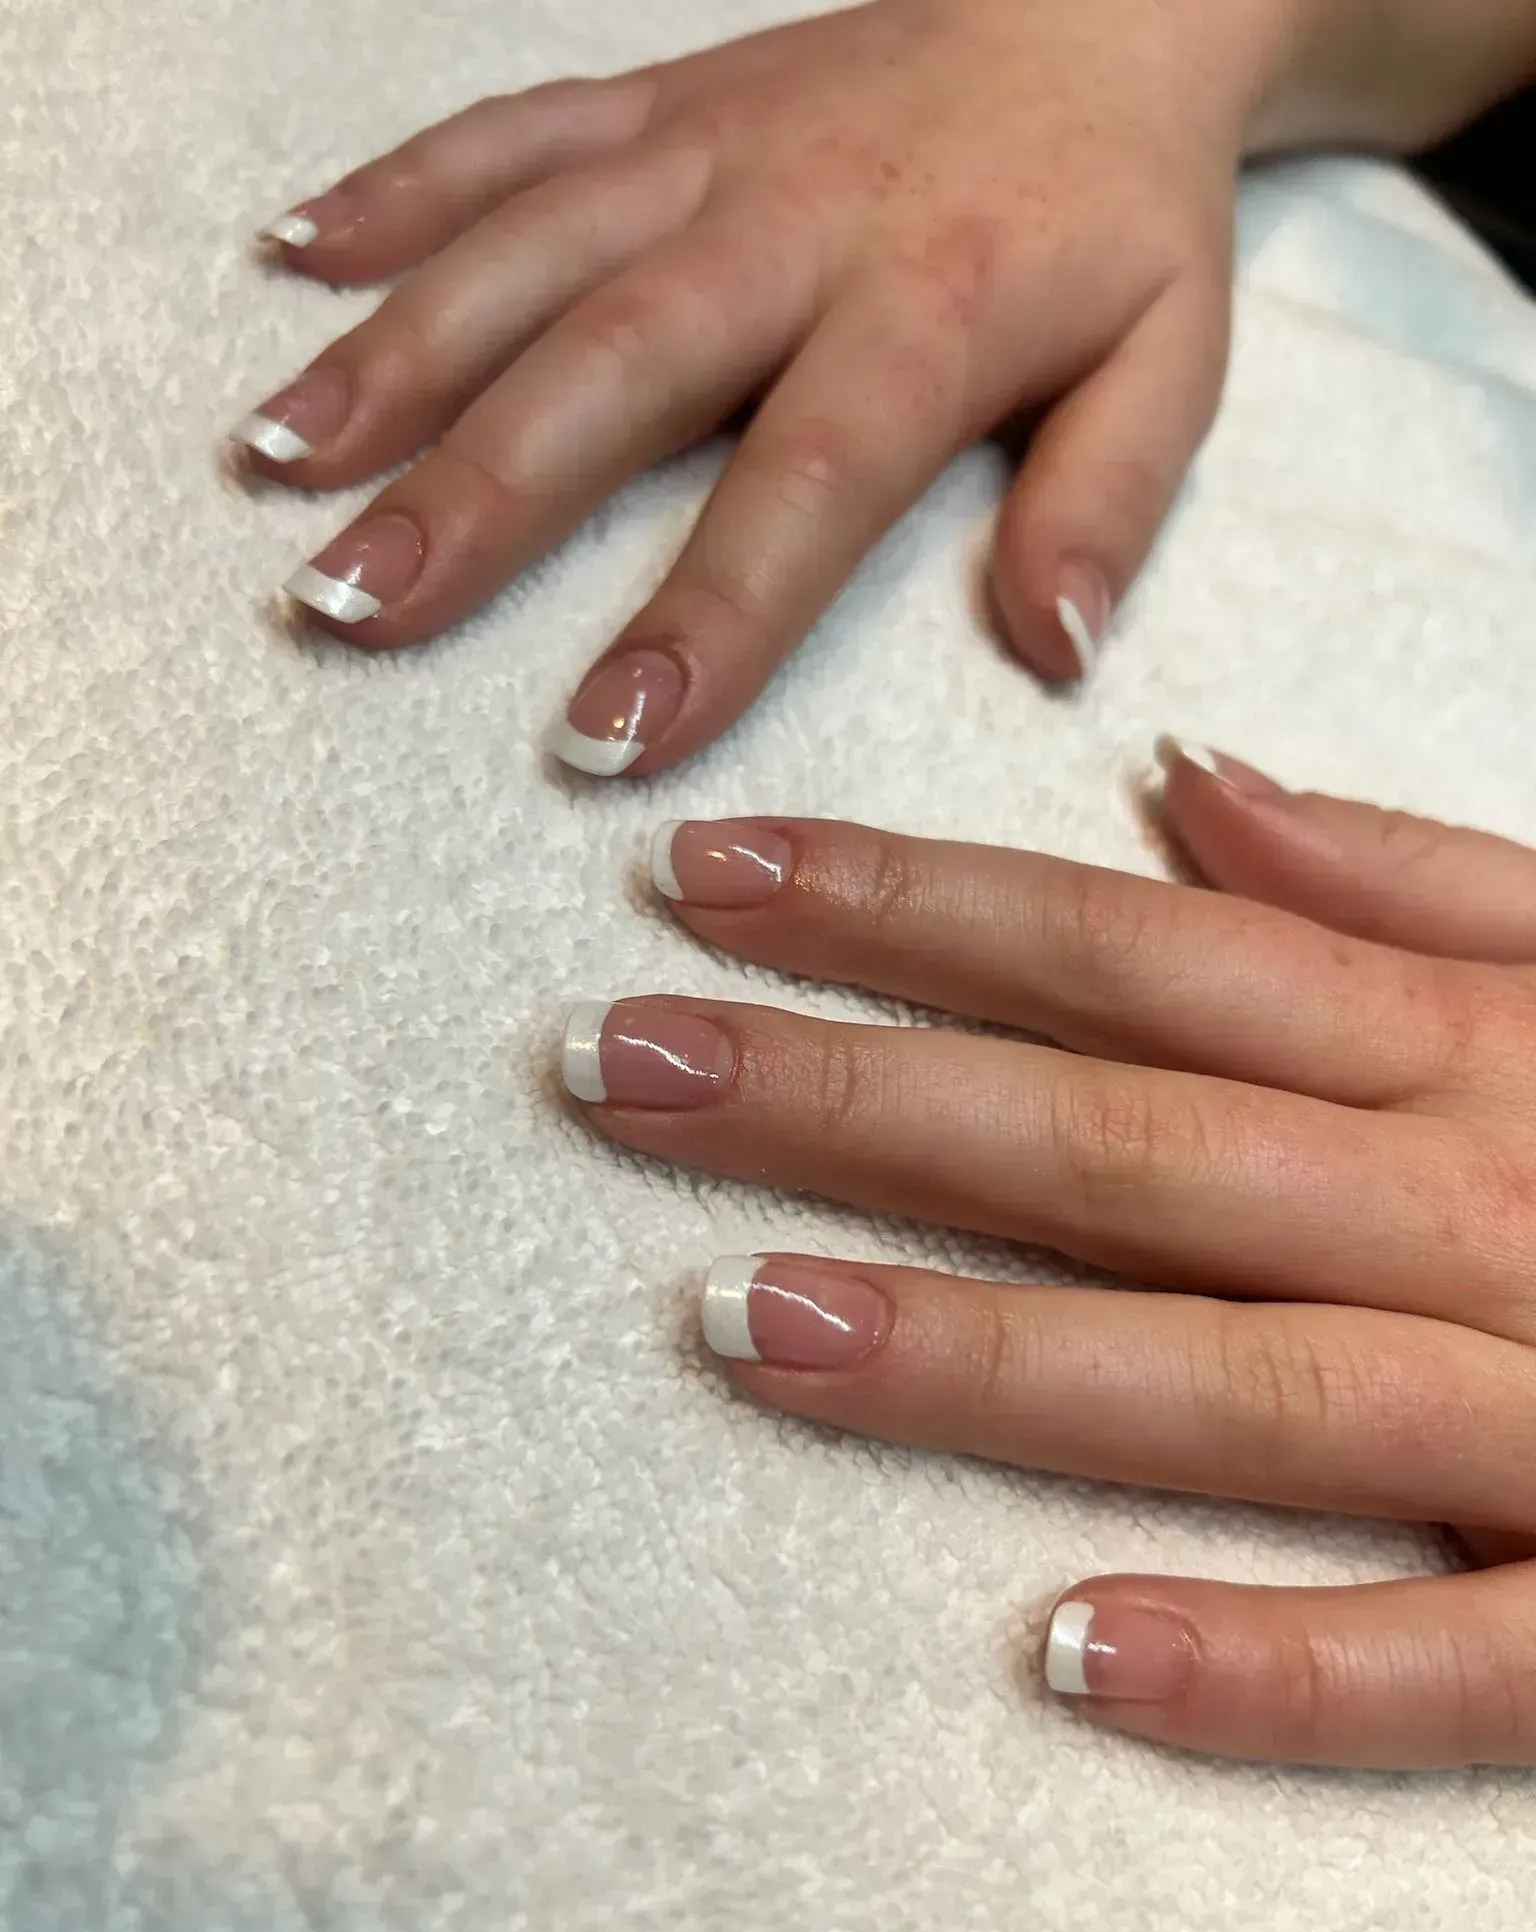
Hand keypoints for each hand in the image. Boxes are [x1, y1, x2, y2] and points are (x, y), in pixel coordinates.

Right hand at [240, 0, 1279, 770]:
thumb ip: (1111, 499)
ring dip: (396, 352)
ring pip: (529, 246)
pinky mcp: (657, 100)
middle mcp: (793, 221)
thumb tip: (1051, 647)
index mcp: (931, 310)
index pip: (805, 480)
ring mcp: (708, 148)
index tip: (613, 731)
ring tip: (284, 463)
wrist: (1097, 4)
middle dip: (481, 489)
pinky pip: (512, 130)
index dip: (707, 612)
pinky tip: (293, 260)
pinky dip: (399, 190)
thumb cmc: (1119, 214)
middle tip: (361, 602)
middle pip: (616, 361)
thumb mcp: (1177, 357)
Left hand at [559, 740, 1535, 1768]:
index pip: (1137, 949)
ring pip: (1240, 1375)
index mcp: (1475, 1045)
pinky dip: (1269, 1663)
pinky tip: (1065, 1656)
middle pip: (1128, 1137)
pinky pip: (1445, 1659)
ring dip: (985, 1354)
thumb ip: (1413, 872)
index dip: (910, 904)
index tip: (706, 878)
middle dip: (860, 1093)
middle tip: (620, 1065)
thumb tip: (1188, 779)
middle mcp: (1489, 1201)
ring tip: (741, 1321)